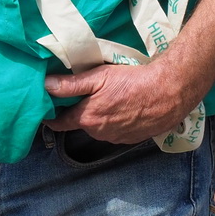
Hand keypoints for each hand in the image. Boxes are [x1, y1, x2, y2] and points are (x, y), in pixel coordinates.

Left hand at [43, 61, 202, 143]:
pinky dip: (114, 121)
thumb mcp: (98, 77)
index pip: (60, 123)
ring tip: (106, 98)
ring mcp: (117, 138)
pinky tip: (122, 107)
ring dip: (98, 117)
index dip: (51, 115)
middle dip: (78, 111)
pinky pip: (115, 131)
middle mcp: (99, 133)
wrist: (169, 93)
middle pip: (80, 123)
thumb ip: (70, 85)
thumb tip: (45, 86)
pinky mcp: (132, 138)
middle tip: (83, 94)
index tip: (46, 109)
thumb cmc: (132, 82)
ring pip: (99, 127)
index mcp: (87, 118)